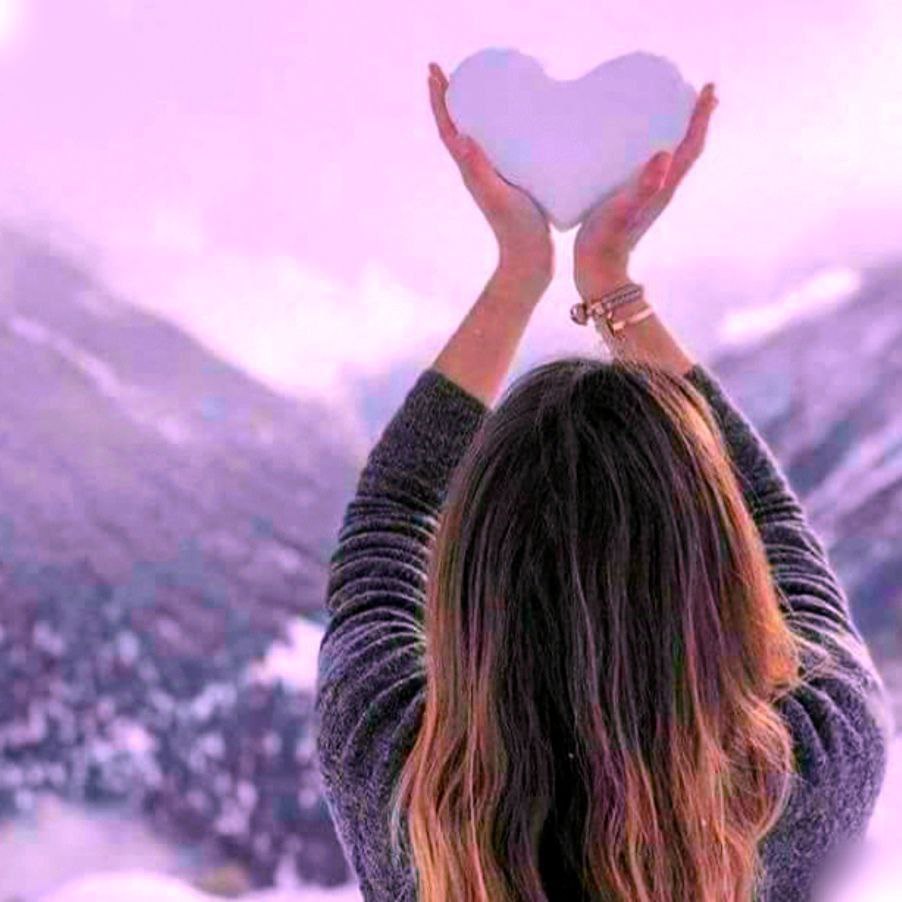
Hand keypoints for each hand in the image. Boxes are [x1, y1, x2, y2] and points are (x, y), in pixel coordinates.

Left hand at [427, 62, 553, 285]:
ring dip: (472, 112)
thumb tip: (460, 138)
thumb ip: (479, 170)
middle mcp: (477, 171)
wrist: (530, 258)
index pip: (449, 129)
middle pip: (458, 127)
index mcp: (471, 170)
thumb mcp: (497, 196)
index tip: (434, 72)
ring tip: (477, 89)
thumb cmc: (515, 229)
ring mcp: (493, 177)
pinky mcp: (511, 182)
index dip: (440, 100)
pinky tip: (513, 125)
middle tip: (450, 72)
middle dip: (452, 99)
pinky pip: (499, 148)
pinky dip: (498, 130)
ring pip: (477, 137)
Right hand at [573, 82, 718, 294]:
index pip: (690, 147)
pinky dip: (650, 148)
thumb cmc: (606, 243)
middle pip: (686, 148)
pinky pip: (647, 167)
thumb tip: (665, 156)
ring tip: (669, 110)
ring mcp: (646, 196)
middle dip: (694, 120)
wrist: (596, 273)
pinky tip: (634, 145)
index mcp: (663, 187)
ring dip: (675, 133)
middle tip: (697, 92)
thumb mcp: (622, 212)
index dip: (701, 118)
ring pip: (669, 158)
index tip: (709, 90)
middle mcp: (660, 189)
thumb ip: (643, 188)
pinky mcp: (630, 201)